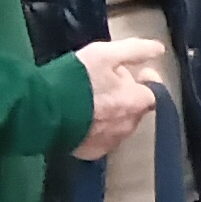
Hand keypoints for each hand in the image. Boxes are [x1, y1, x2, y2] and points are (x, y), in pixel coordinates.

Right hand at [72, 37, 164, 160]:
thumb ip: (134, 51)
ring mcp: (110, 141)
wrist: (42, 111)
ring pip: (119, 125)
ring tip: (93, 100)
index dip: (148, 81)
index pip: (155, 93)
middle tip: (109, 83)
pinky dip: (97, 128)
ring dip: (113, 113)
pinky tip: (83, 118)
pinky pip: (101, 138)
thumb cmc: (76, 79)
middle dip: (128, 96)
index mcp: (134, 101)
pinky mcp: (91, 151)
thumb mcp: (104, 55)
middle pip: (135, 109)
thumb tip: (158, 50)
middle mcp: (127, 125)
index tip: (141, 73)